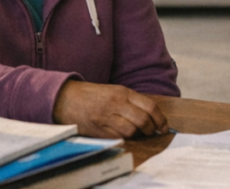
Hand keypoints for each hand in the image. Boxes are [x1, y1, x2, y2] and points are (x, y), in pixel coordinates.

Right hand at [52, 81, 167, 137]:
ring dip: (137, 135)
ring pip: (131, 131)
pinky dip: (124, 139)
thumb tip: (151, 116)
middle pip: (143, 120)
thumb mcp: (113, 91)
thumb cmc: (91, 95)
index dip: (160, 119)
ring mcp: (106, 117)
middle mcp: (116, 103)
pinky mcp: (98, 129)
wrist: (66, 98)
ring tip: (137, 134)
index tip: (163, 126)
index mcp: (122, 92)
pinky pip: (118, 137)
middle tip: (151, 132)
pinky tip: (123, 135)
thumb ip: (131, 101)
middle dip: (151, 129)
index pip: (150, 106)